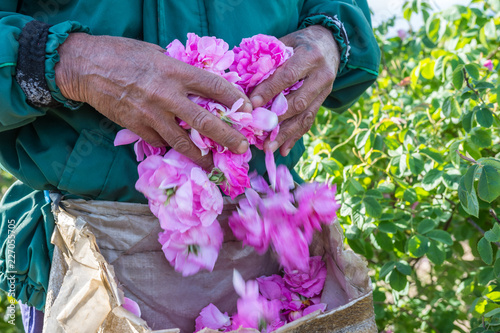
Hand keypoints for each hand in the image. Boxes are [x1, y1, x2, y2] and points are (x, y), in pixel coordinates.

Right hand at [55, 33, 252, 168]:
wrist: (86, 67)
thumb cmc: (123, 54)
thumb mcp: (157, 54)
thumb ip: (179, 71)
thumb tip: (201, 86)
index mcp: (175, 72)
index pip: (215, 87)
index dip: (236, 99)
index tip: (249, 110)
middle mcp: (166, 95)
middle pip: (205, 121)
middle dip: (227, 136)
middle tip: (242, 147)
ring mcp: (151, 115)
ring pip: (183, 142)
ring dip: (201, 155)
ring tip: (213, 163)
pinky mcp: (137, 128)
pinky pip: (161, 142)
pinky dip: (173, 147)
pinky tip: (182, 152)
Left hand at [249, 25, 339, 155]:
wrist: (331, 44)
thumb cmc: (301, 42)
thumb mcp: (287, 41)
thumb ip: (270, 58)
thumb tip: (244, 77)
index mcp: (310, 57)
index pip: (288, 76)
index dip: (270, 90)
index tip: (254, 104)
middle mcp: (321, 76)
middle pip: (299, 101)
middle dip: (278, 119)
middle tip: (259, 131)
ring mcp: (325, 91)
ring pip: (305, 116)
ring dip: (286, 134)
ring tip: (269, 147)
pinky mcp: (323, 102)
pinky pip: (309, 121)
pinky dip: (295, 136)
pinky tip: (283, 149)